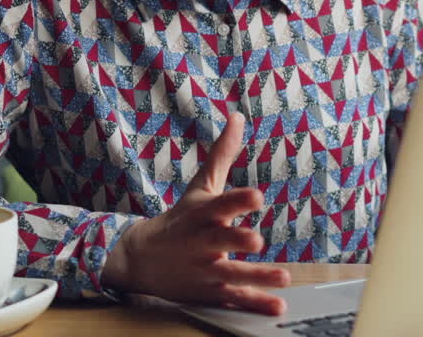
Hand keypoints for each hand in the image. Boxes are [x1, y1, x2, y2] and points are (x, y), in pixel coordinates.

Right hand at [100, 112, 290, 313]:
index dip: (238, 200)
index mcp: (203, 214)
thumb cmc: (179, 219)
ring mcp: (206, 269)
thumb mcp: (200, 187)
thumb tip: (238, 117)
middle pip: (222, 240)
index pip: (221, 204)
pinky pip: (235, 299)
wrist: (140, 259)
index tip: (256, 196)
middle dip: (237, 240)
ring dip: (256, 277)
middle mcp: (203, 242)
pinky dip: (256, 304)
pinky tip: (277, 306)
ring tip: (282, 277)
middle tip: (257, 240)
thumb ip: (222, 155)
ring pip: (232, 274)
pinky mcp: (211, 292)